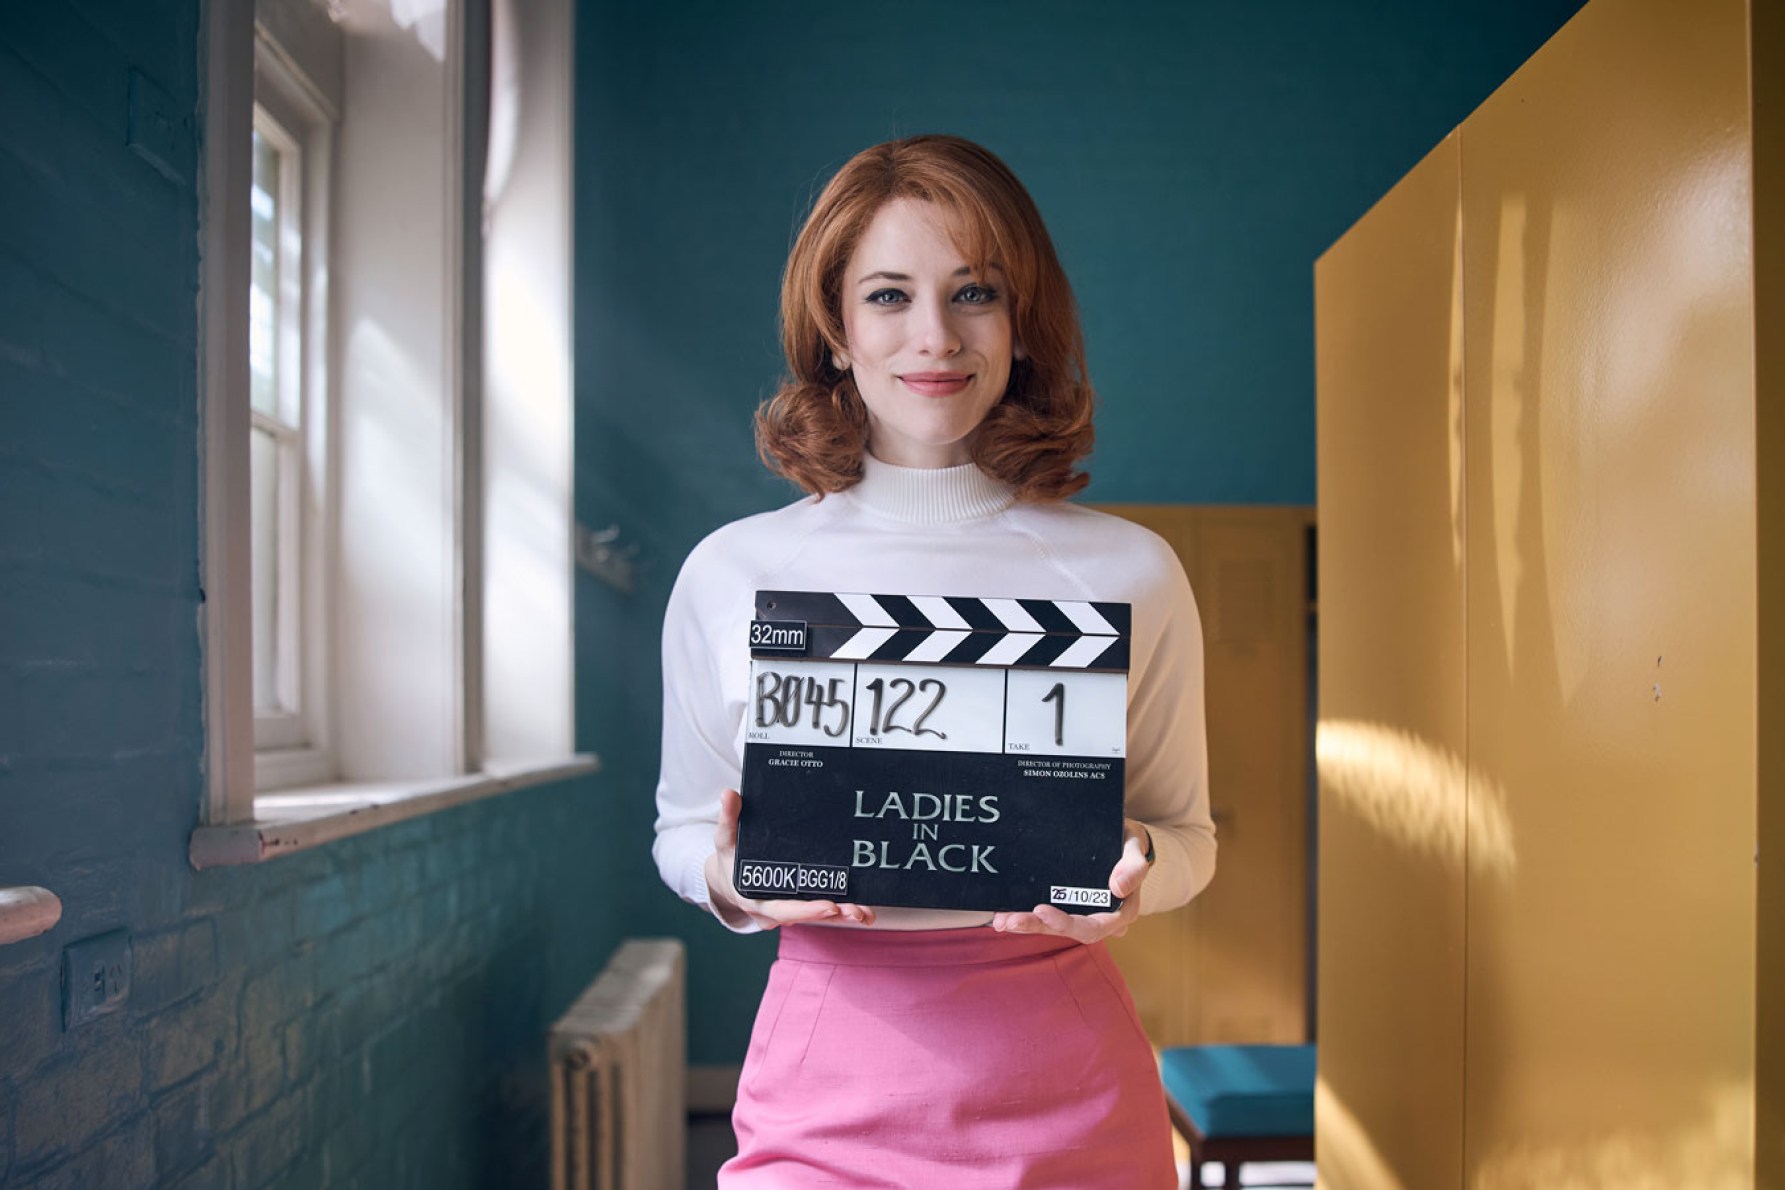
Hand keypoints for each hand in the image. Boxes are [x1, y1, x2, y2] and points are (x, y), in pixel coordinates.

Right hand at [707, 789, 876, 929]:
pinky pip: (823, 910)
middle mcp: (774, 910)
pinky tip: (864, 910)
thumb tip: (729, 794)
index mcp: (755, 899)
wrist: (730, 879)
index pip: (781, 909)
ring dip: (843, 914)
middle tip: (856, 910)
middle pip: (806, 916)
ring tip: (866, 912)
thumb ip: (729, 819)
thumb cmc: (730, 858)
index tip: (829, 905)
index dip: (806, 910)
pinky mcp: (801, 904)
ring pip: (818, 915)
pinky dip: (842, 911)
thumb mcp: (725, 839)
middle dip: (832, 913)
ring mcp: (789, 909)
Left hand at [990, 820, 1151, 943]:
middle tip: (1008, 920)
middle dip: (1036, 926)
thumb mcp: (1135, 849)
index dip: (1065, 923)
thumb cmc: (1128, 844)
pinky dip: (1026, 914)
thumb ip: (1133, 867)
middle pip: (1067, 930)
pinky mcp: (1068, 903)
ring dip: (1026, 924)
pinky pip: (1047, 913)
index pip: (1093, 927)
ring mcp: (1082, 911)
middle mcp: (1100, 917)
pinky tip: (1004, 914)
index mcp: (1120, 912)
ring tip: (1001, 921)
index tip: (1041, 909)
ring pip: (1054, 925)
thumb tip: (1118, 888)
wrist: (1122, 837)